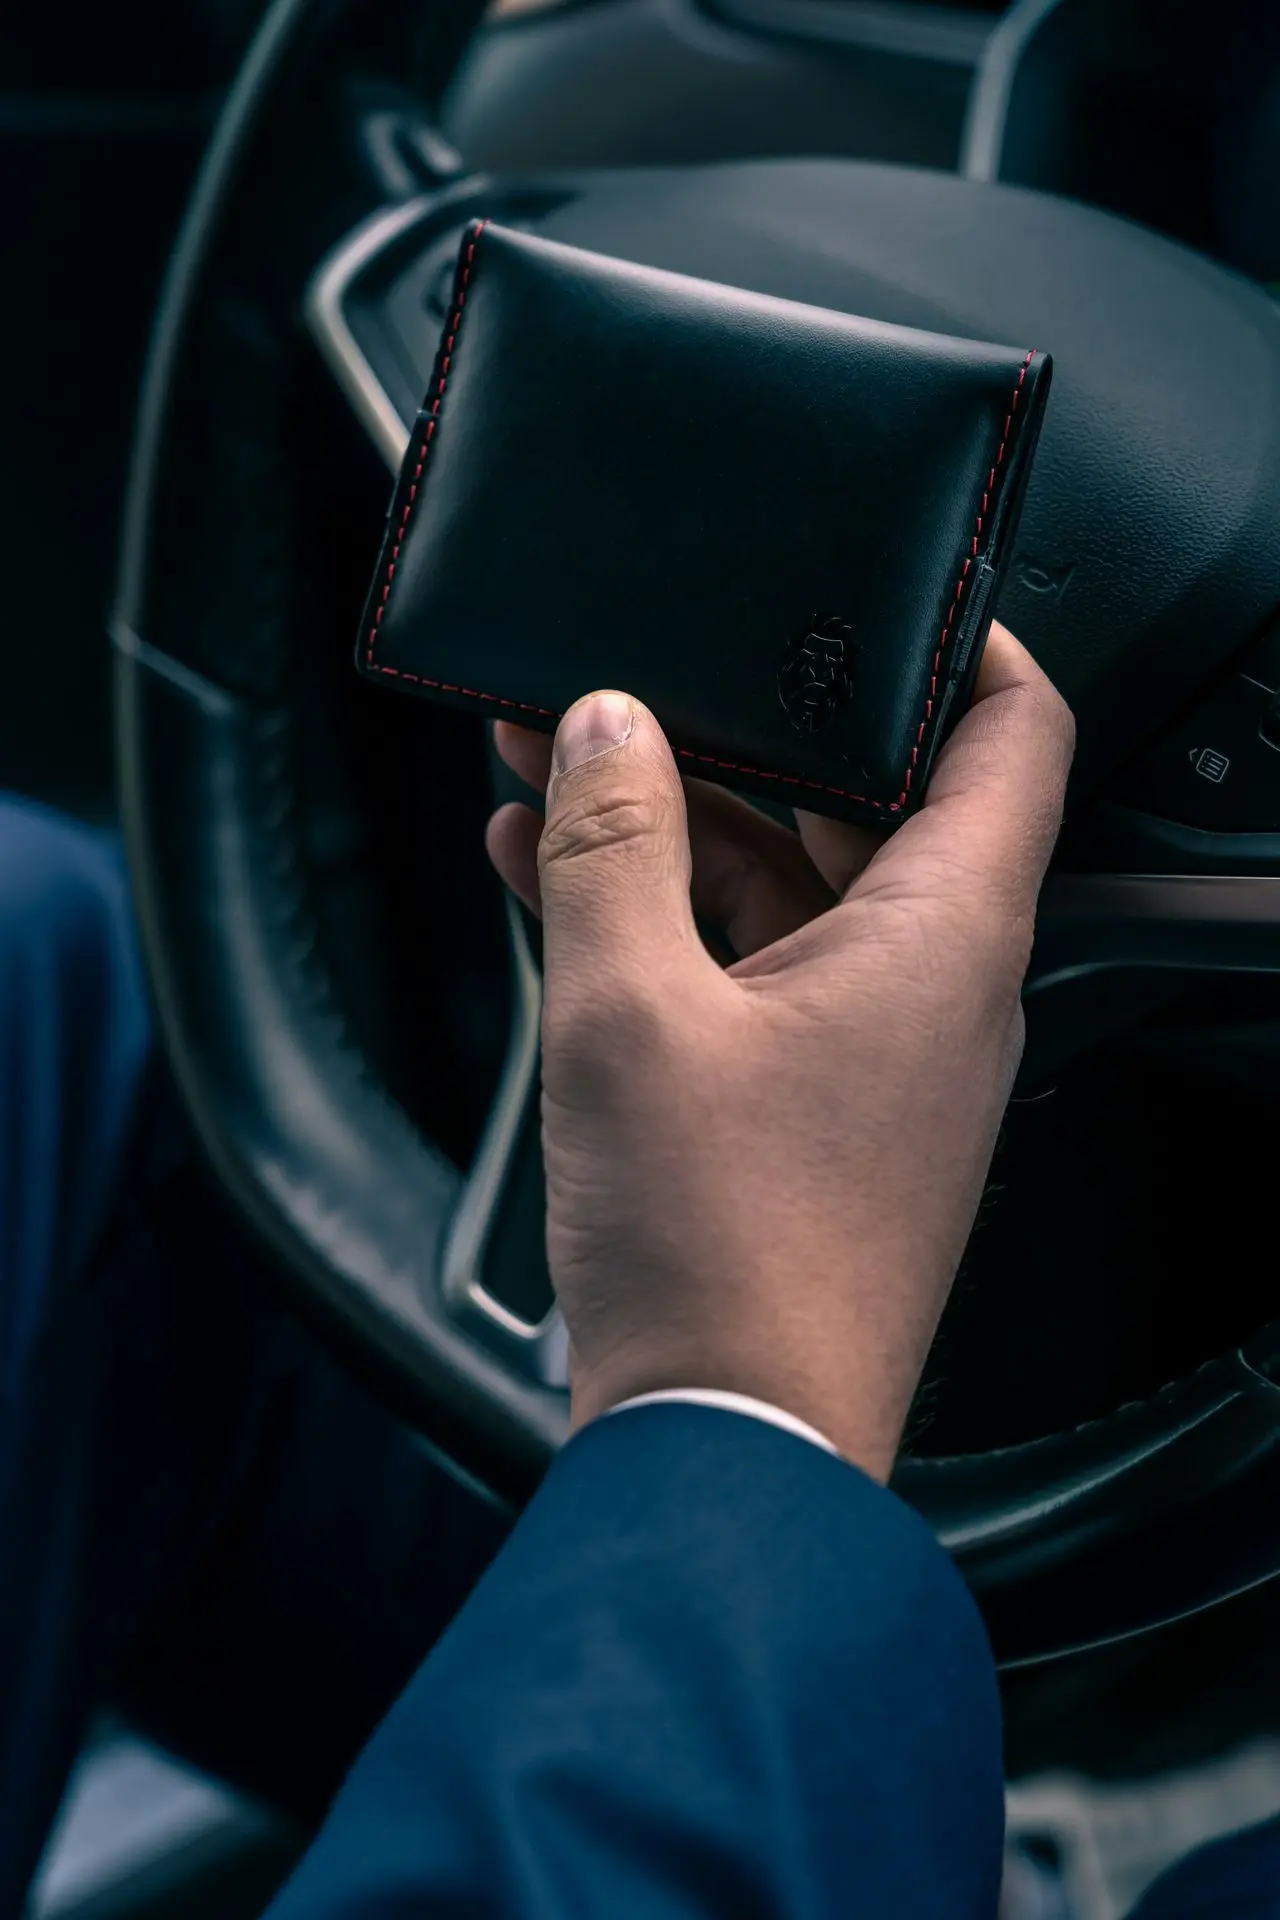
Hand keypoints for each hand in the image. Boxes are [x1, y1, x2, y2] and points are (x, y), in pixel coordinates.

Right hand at [486, 623, 1072, 1479]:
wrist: (728, 1443)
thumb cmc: (720, 1256)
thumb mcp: (629, 1011)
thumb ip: (615, 843)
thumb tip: (605, 727)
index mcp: (943, 941)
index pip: (1015, 737)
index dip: (964, 644)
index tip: (889, 590)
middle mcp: (937, 990)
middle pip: (873, 804)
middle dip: (749, 734)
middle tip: (642, 683)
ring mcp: (881, 1054)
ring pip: (798, 889)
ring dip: (686, 828)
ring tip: (559, 777)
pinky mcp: (823, 1108)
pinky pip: (760, 971)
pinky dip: (676, 919)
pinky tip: (558, 883)